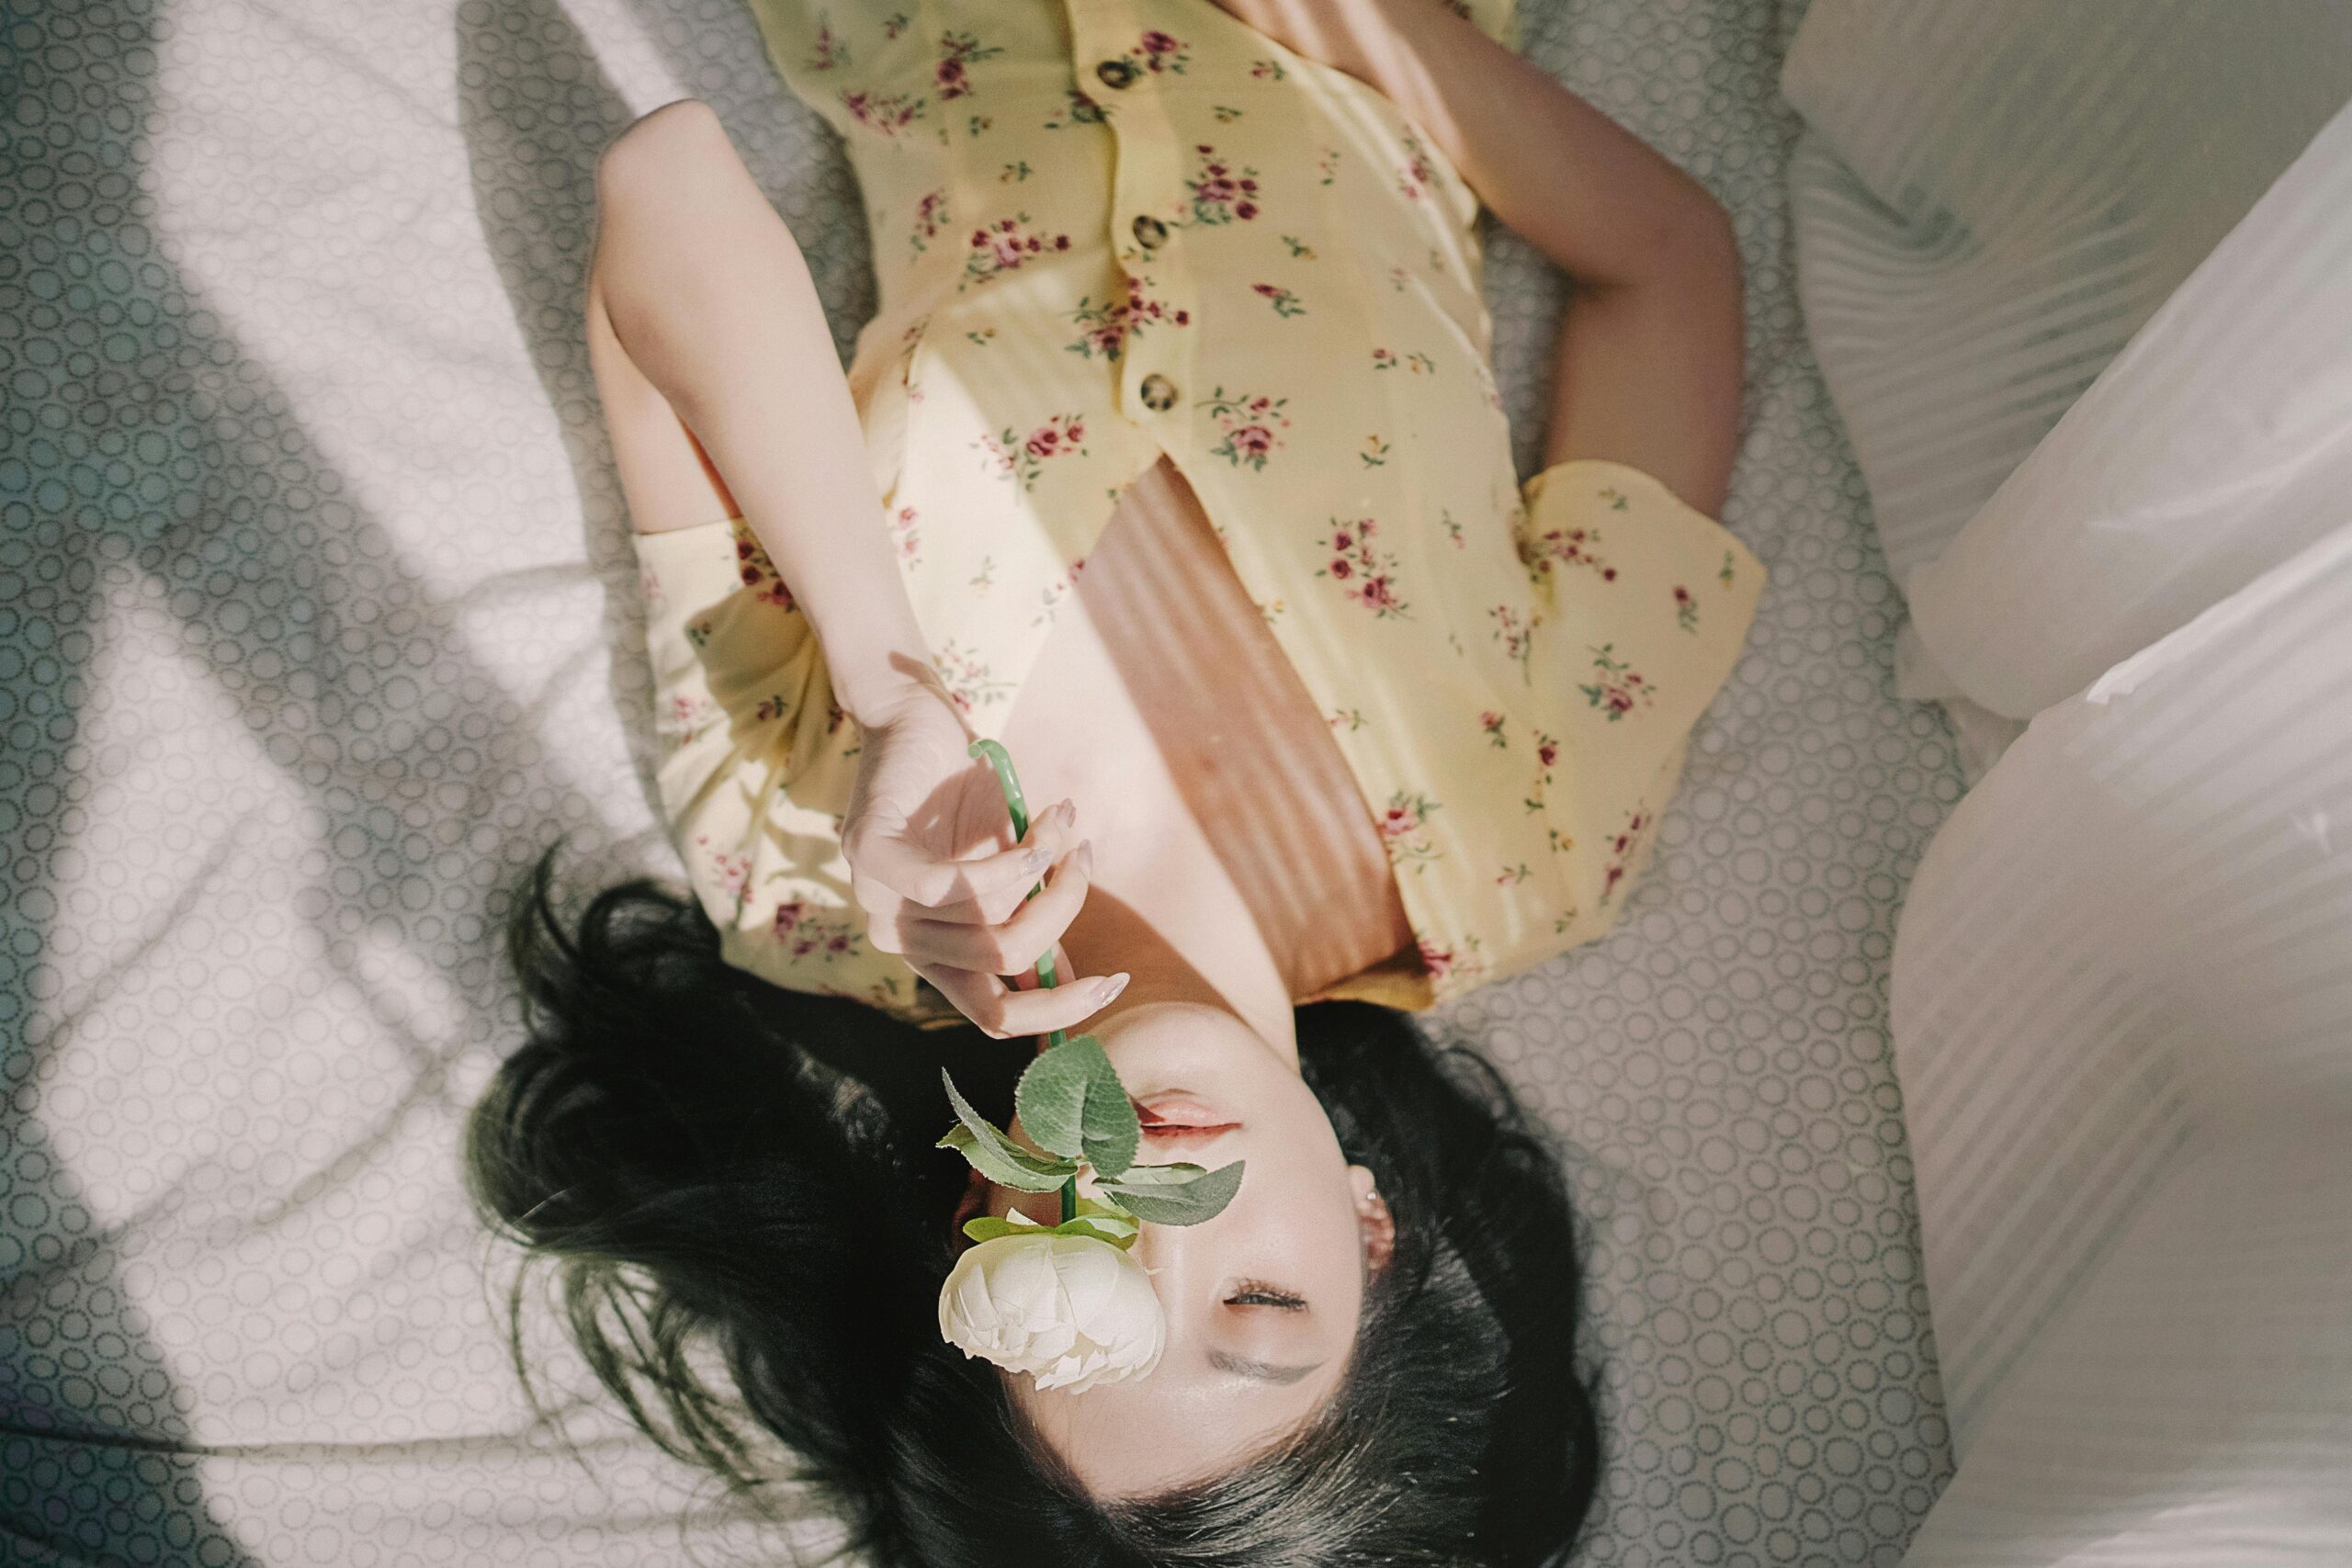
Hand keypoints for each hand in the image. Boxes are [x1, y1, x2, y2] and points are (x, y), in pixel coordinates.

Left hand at [841, 676, 1126, 1036]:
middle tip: (1083, 862)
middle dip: (1064, 910)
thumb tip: (1075, 986)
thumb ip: (1030, 923)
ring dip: (1045, 867)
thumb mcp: (1012, 871)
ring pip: (989, 920)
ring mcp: (877, 900)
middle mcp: (899, 938)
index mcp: (933, 951)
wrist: (918, 721)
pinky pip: (950, 885)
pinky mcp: (869, 854)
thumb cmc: (966, 799)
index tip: (1116, 982)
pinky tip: (1038, 830)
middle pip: (1007, 962)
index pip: (993, 1017)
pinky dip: (1010, 860)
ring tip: (1061, 822)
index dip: (1058, 1012)